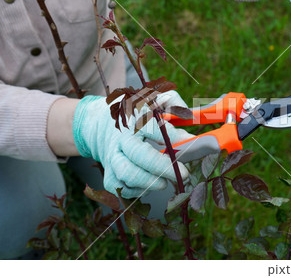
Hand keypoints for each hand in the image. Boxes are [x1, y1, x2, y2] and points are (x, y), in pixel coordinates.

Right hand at [73, 91, 193, 197]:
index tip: (189, 142)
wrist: (101, 125)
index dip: (172, 136)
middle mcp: (121, 139)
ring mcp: (112, 157)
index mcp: (133, 118)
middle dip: (163, 167)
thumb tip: (189, 120)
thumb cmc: (136, 113)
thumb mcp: (154, 100)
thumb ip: (174, 104)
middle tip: (183, 173)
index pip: (151, 126)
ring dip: (150, 181)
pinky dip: (138, 191)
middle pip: (138, 154)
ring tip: (165, 182)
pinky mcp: (109, 175)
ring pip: (127, 173)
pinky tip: (150, 184)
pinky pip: (121, 188)